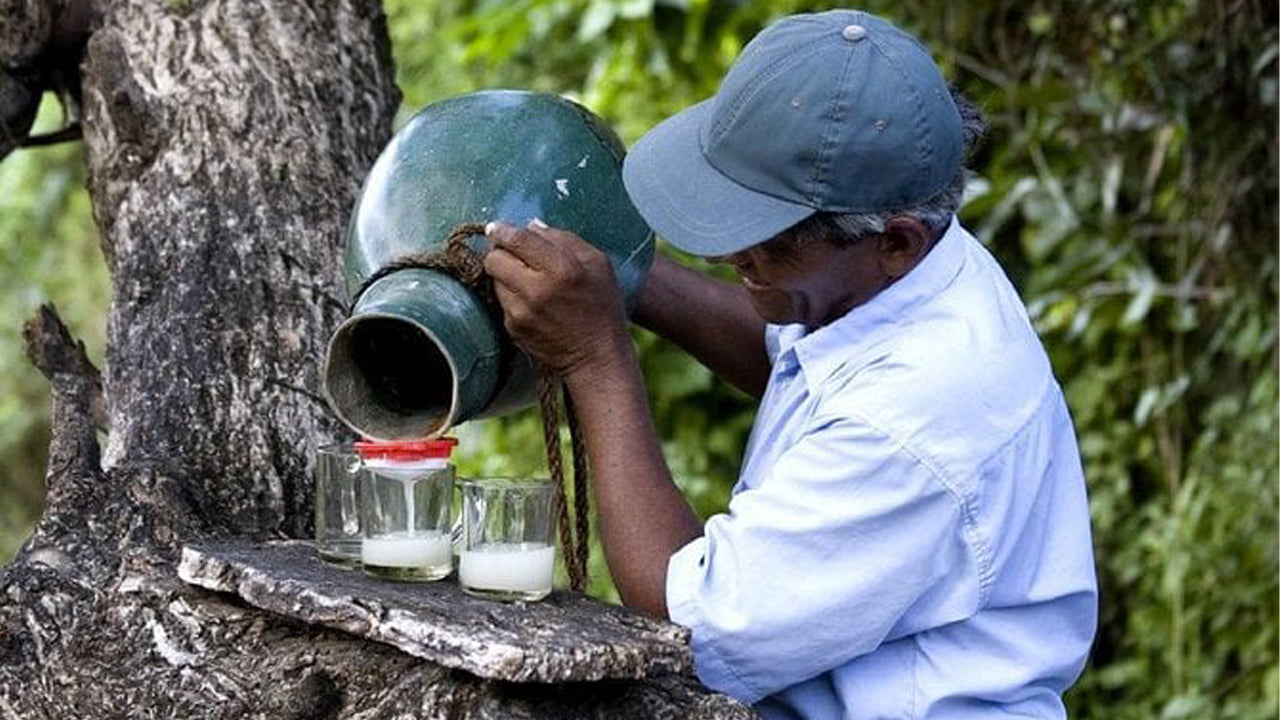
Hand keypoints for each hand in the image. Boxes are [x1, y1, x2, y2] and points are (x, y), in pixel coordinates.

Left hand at [484, 219, 630, 377]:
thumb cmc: (603, 308)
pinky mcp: (513, 328)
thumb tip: (532, 226)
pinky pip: (501, 302)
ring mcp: (521, 311)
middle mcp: (537, 289)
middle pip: (494, 258)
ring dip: (504, 275)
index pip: (517, 239)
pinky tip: (531, 302)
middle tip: (511, 254)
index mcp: (562, 269)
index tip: (497, 228)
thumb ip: (565, 239)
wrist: (597, 357)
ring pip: (494, 280)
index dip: (502, 230)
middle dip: (499, 252)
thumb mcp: (598, 264)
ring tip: (525, 280)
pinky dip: (511, 296)